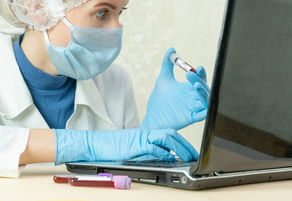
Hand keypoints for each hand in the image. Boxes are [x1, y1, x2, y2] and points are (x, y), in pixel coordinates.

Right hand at [54, 128, 197, 164]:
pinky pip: (152, 147)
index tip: (191, 151)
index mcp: (146, 133)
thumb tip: (164, 157)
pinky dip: (163, 152)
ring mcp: (141, 137)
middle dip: (185, 144)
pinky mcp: (135, 144)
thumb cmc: (114, 147)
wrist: (96, 144)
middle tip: (194, 155)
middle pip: (171, 134)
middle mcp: (146, 133)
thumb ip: (148, 150)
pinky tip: (170, 158)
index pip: (169, 134)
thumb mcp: (135, 148)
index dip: (182, 142)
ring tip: (187, 157)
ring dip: (179, 147)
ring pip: (165, 137)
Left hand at [141, 48, 209, 130]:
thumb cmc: (159, 100)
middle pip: (204, 88)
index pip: (199, 79)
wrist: (152, 118)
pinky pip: (204, 114)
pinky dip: (206, 109)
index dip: (200, 73)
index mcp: (189, 88)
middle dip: (199, 80)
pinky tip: (200, 103)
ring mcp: (194, 108)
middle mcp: (194, 97)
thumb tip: (171, 49)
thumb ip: (167, 64)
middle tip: (189, 74)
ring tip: (195, 85)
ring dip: (204, 92)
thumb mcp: (163, 79)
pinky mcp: (192, 118)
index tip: (197, 67)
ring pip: (207, 100)